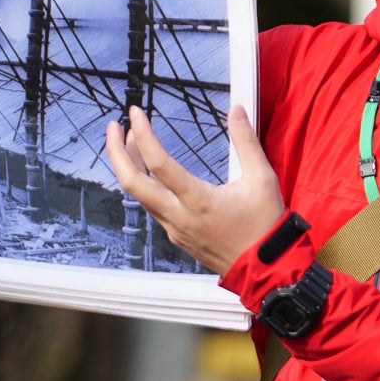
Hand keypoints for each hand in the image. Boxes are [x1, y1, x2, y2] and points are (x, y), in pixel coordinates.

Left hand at [104, 104, 284, 274]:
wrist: (264, 269)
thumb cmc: (264, 226)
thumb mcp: (262, 179)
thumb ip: (246, 142)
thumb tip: (236, 111)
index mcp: (197, 200)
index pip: (159, 163)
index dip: (144, 134)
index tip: (136, 113)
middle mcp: (178, 216)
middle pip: (131, 183)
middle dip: (115, 152)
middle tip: (114, 126)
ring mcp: (174, 229)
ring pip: (139, 195)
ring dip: (130, 166)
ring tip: (133, 141)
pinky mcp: (176, 236)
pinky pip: (151, 207)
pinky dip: (145, 184)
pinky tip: (152, 172)